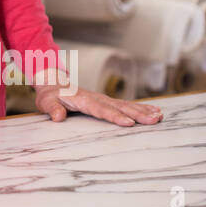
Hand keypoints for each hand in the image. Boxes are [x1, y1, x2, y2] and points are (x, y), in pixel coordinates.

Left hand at [33, 82, 163, 126]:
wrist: (53, 83)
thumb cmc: (50, 95)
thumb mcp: (46, 102)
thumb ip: (52, 109)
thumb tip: (58, 117)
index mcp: (83, 100)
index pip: (101, 110)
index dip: (114, 116)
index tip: (128, 123)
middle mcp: (97, 98)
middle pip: (120, 107)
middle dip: (138, 114)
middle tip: (154, 120)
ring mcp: (104, 99)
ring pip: (126, 106)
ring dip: (143, 111)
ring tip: (159, 117)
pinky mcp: (108, 102)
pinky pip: (127, 105)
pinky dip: (142, 108)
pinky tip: (155, 112)